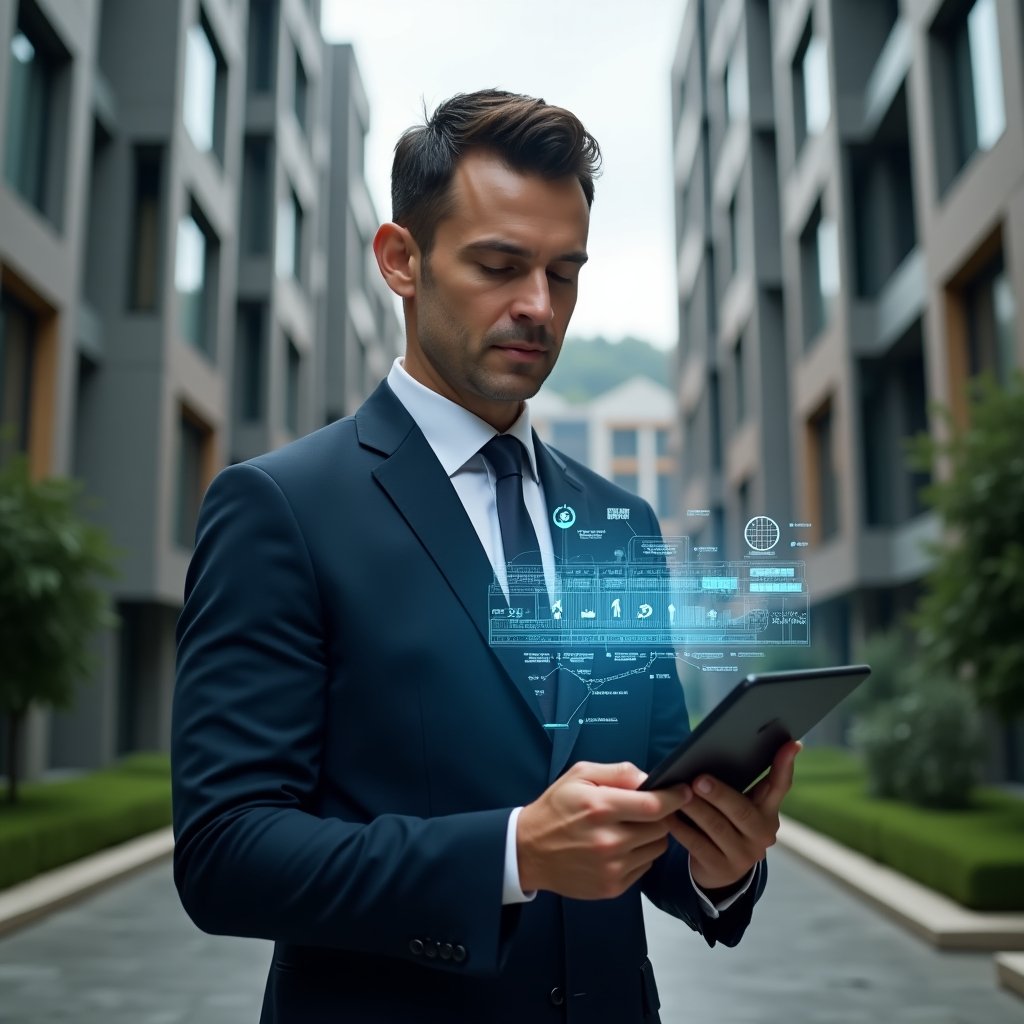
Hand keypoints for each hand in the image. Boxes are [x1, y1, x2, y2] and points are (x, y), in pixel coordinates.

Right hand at [516, 761, 690, 899]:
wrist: (529, 851)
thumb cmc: (555, 808)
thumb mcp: (580, 775)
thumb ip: (618, 772)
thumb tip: (648, 778)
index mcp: (600, 808)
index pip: (654, 805)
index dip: (675, 797)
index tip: (684, 791)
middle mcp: (609, 841)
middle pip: (661, 827)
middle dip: (660, 815)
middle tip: (646, 809)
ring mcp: (612, 867)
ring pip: (656, 848)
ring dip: (651, 835)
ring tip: (630, 827)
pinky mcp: (613, 886)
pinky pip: (644, 866)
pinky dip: (639, 854)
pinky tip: (621, 846)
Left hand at [667, 741, 800, 892]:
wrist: (720, 871)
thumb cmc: (727, 824)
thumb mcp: (740, 806)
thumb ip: (740, 784)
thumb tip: (720, 746)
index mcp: (768, 813)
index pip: (779, 786)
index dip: (784, 766)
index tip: (791, 744)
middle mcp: (762, 834)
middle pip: (742, 810)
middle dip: (719, 794)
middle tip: (699, 779)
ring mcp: (743, 855)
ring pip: (717, 828)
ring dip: (696, 809)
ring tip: (678, 795)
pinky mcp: (721, 869)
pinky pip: (698, 845)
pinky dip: (681, 828)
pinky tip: (668, 816)